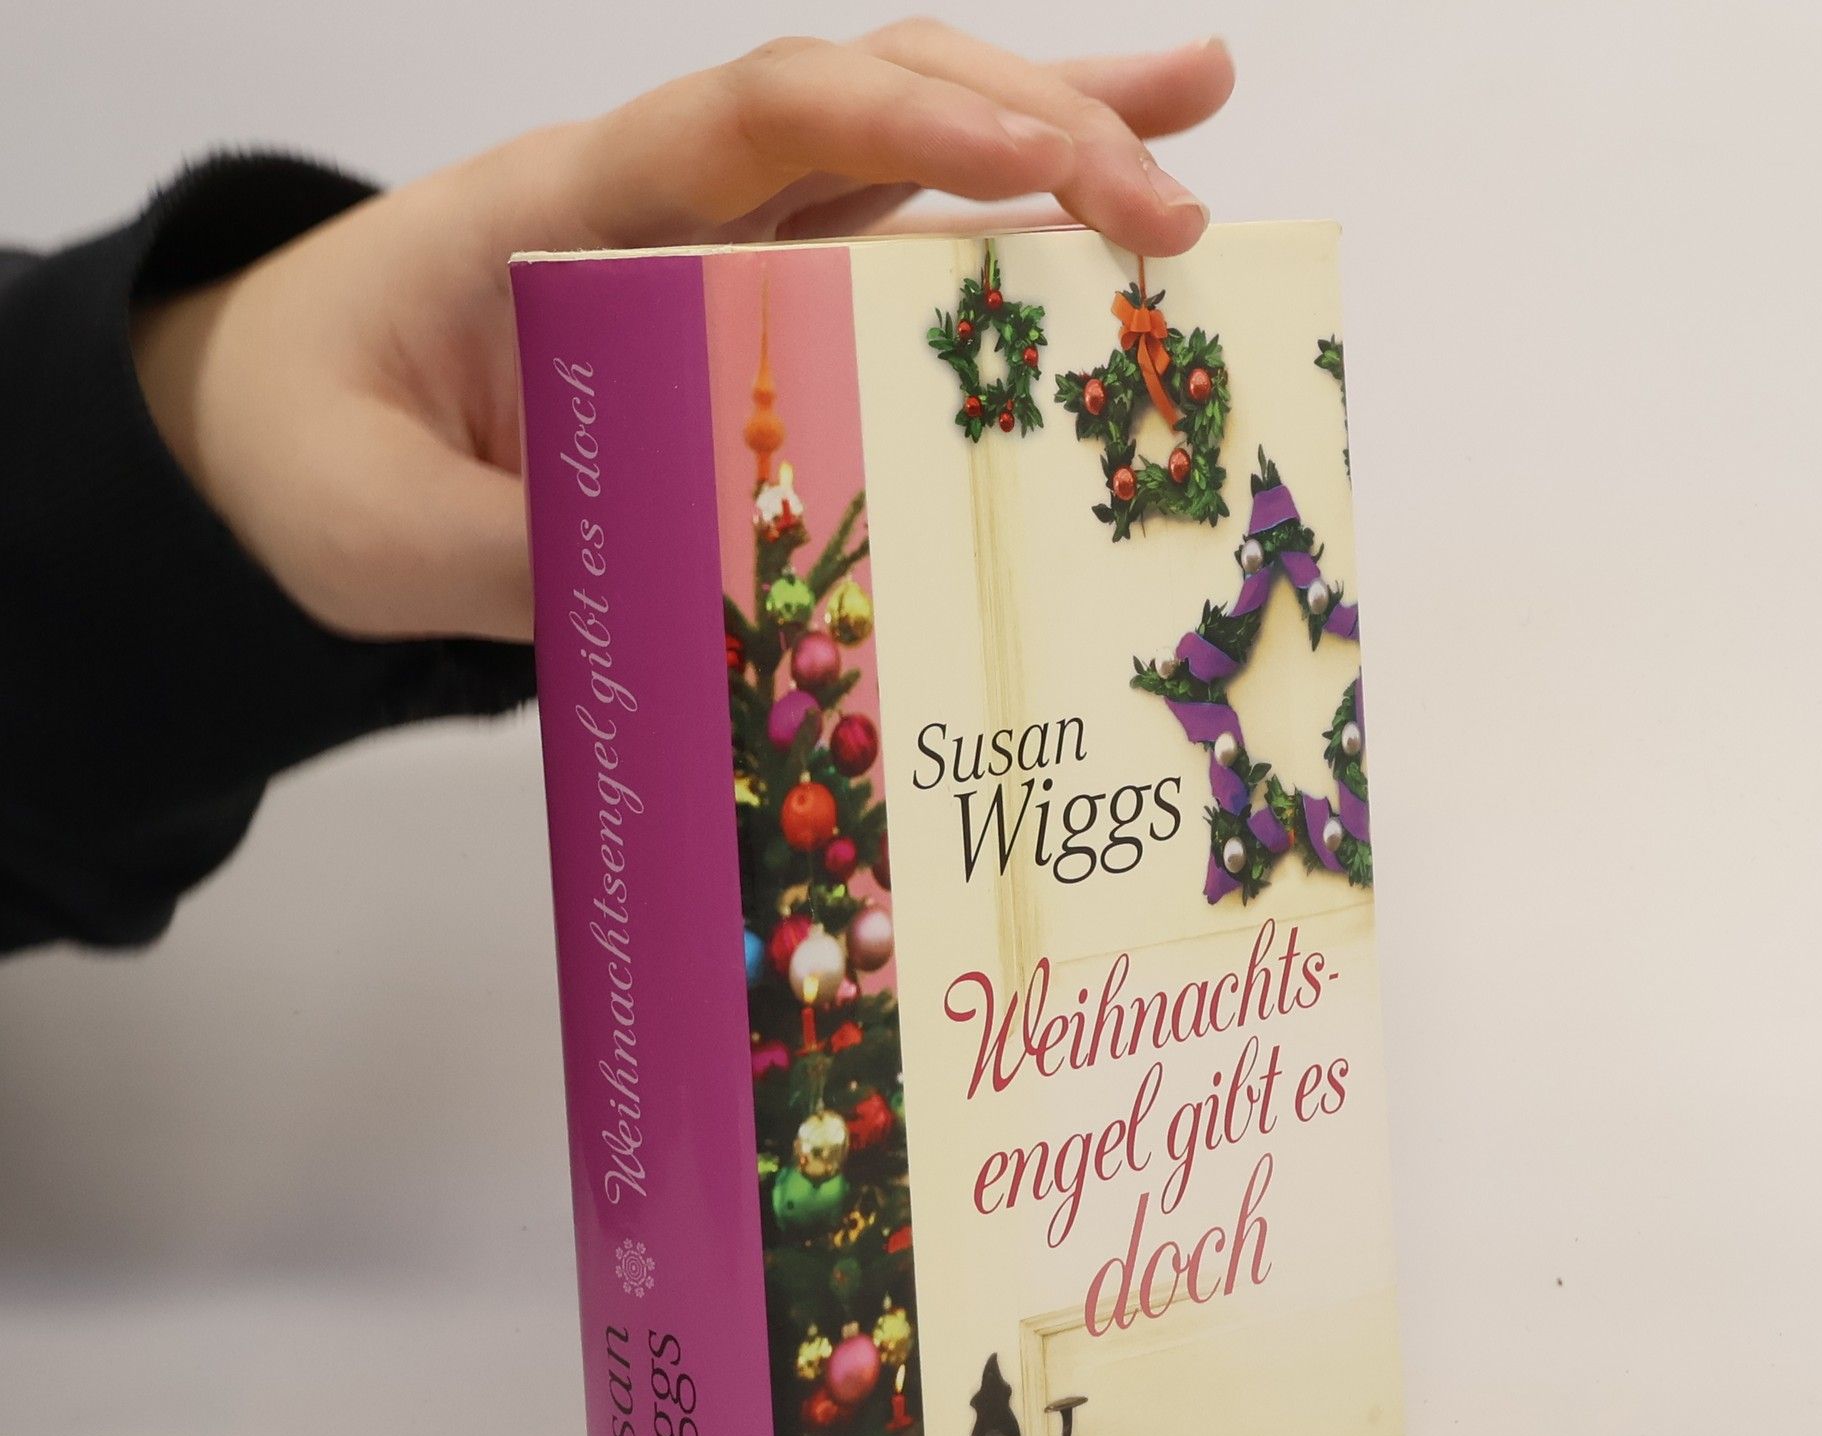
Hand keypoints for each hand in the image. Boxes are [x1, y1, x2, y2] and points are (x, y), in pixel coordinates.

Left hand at [133, 24, 1233, 643]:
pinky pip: (876, 252)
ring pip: (899, 156)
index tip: (1062, 172)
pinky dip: (988, 243)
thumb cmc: (305, 446)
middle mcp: (661, 200)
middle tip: (1184, 189)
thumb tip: (700, 599)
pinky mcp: (732, 307)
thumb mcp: (376, 526)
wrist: (269, 424)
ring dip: (1051, 134)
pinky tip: (1084, 250)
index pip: (766, 118)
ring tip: (1202, 127)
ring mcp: (706, 245)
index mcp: (568, 208)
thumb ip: (510, 555)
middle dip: (1038, 120)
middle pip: (872, 100)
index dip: (923, 124)